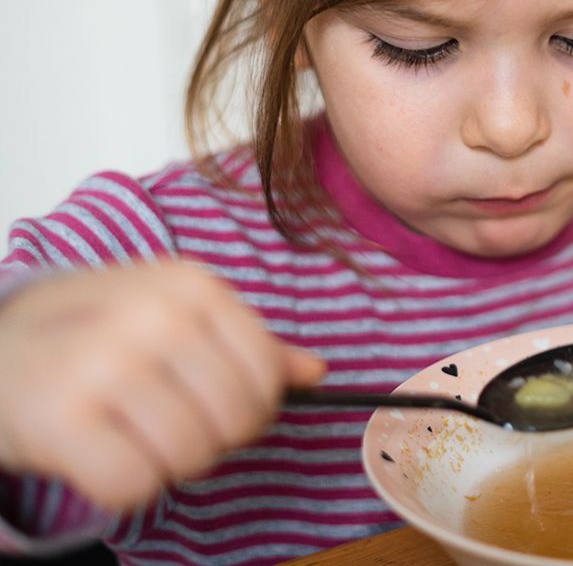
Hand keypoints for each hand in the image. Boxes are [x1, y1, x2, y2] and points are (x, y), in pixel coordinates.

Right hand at [0, 262, 324, 512]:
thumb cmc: (93, 332)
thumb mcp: (172, 313)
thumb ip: (246, 342)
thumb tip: (315, 372)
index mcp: (190, 285)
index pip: (267, 374)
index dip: (253, 405)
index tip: (217, 403)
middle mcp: (151, 316)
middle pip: (236, 420)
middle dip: (212, 437)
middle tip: (168, 423)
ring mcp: (103, 364)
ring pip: (191, 456)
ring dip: (167, 462)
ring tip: (132, 434)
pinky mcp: (59, 417)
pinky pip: (135, 485)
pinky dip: (124, 485)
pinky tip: (100, 451)